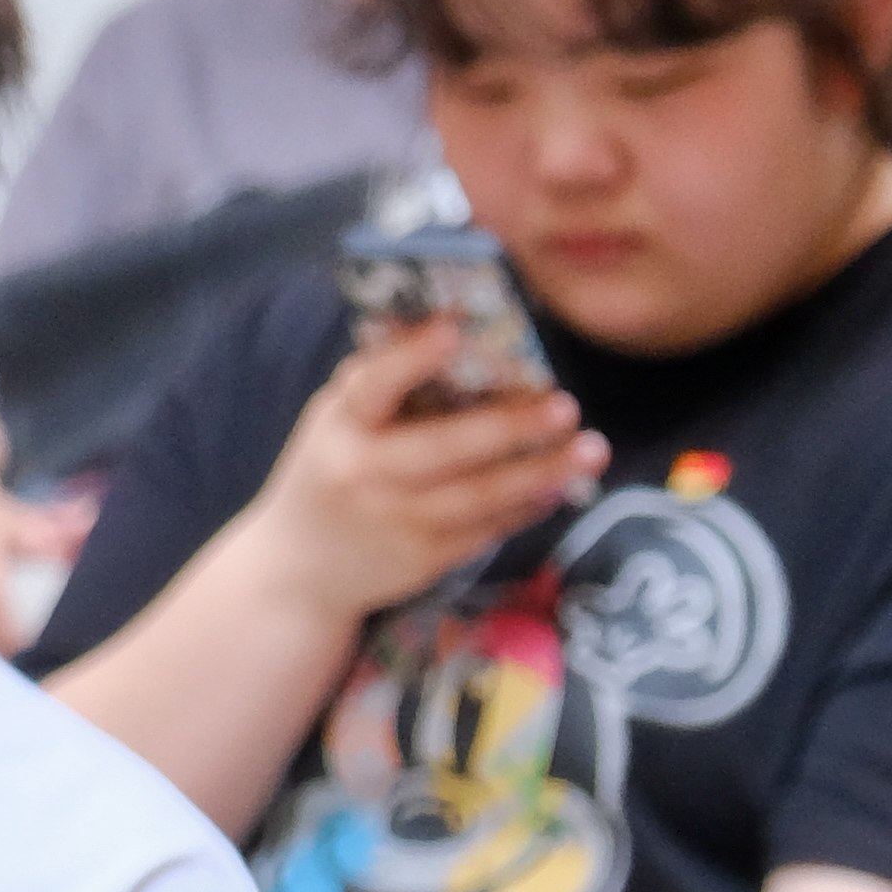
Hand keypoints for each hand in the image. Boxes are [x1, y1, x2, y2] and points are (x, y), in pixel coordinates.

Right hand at [235, 325, 601, 621]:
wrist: (300, 570)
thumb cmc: (329, 471)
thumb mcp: (334, 420)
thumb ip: (378, 380)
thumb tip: (442, 321)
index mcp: (340, 426)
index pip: (373, 386)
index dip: (411, 357)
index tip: (454, 327)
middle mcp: (364, 474)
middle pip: (443, 449)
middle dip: (508, 427)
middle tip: (565, 405)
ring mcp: (396, 522)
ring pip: (479, 496)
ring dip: (540, 472)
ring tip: (591, 448)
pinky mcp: (424, 561)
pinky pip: (487, 529)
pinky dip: (528, 506)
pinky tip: (562, 486)